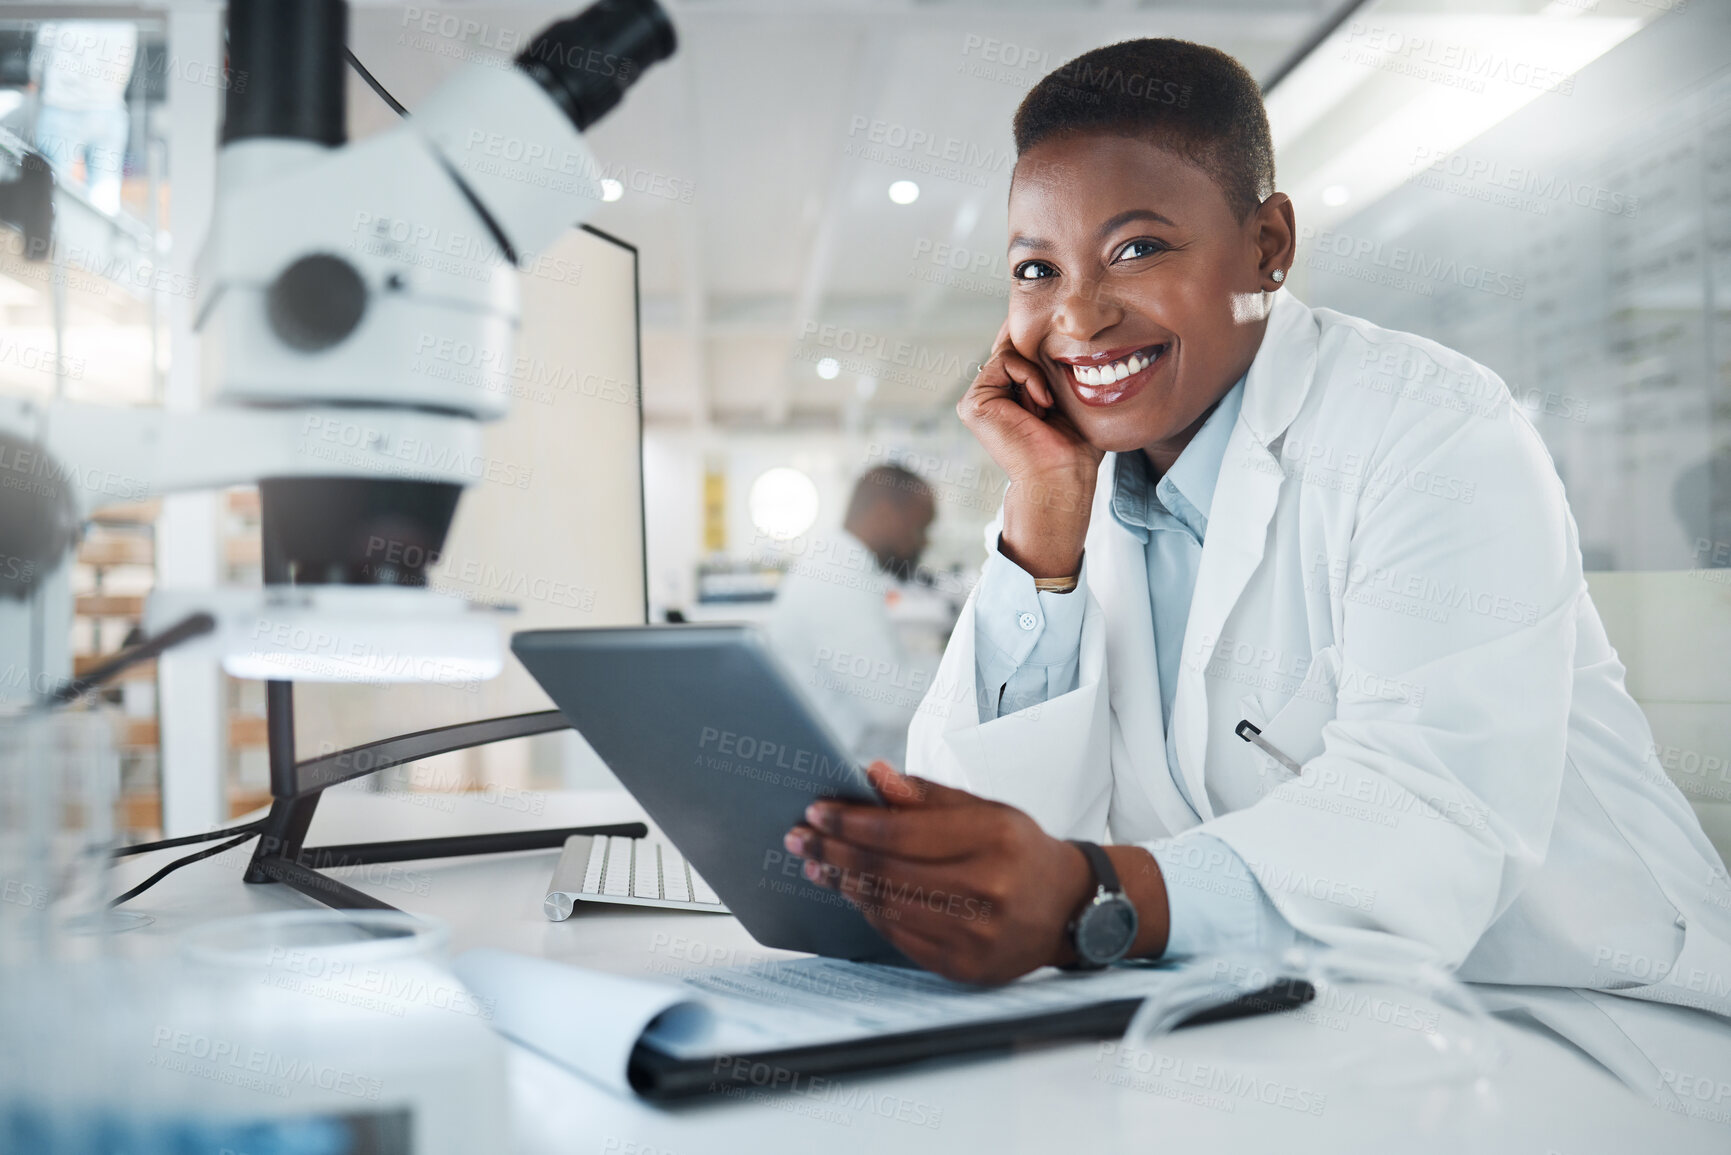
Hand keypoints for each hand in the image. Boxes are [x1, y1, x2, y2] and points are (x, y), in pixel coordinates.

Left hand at [784, 762, 1094, 983]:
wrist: (1070, 908)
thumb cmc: (1022, 851)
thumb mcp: (984, 809)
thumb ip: (926, 795)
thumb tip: (873, 776)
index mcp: (992, 838)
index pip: (899, 831)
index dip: (849, 822)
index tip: (817, 812)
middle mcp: (987, 888)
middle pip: (885, 870)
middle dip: (834, 851)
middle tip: (800, 838)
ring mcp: (976, 934)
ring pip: (887, 906)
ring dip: (843, 882)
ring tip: (818, 863)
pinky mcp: (965, 966)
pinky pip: (899, 937)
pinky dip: (870, 911)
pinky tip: (852, 891)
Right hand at [958, 321, 1102, 577]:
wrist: (1062, 475)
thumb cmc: (1073, 446)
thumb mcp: (1067, 395)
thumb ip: (1053, 366)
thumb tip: (1054, 330)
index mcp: (1007, 396)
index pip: (1019, 352)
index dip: (1039, 344)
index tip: (1061, 351)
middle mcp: (990, 396)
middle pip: (1014, 347)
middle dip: (1041, 359)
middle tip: (1056, 396)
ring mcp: (978, 399)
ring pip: (1011, 353)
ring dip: (1038, 376)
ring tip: (1047, 409)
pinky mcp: (973, 402)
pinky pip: (1005, 361)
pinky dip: (1030, 377)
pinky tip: (1041, 406)